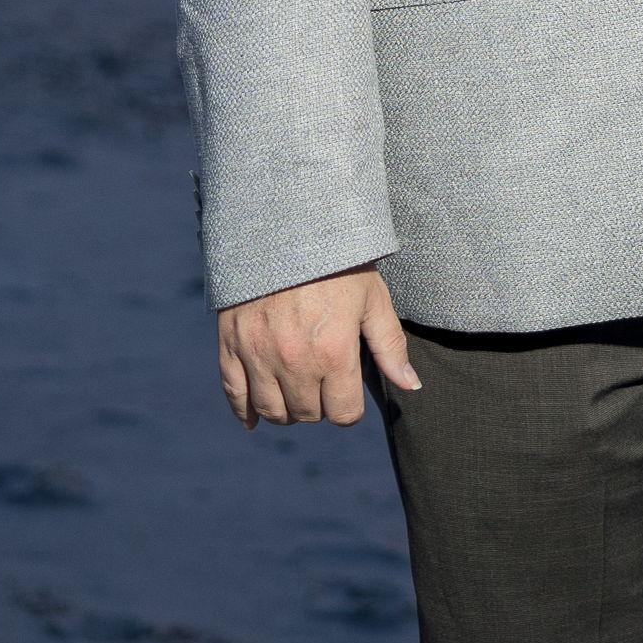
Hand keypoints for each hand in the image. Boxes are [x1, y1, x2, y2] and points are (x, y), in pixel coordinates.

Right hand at [216, 265, 420, 428]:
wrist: (285, 223)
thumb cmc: (338, 260)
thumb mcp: (372, 298)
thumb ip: (390, 346)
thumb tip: (411, 385)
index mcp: (334, 352)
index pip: (343, 413)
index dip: (349, 408)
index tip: (347, 392)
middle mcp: (295, 360)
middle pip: (308, 414)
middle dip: (320, 405)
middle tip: (323, 384)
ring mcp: (259, 354)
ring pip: (274, 410)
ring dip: (288, 410)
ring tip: (296, 394)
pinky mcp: (231, 343)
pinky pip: (234, 393)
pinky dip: (246, 411)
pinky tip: (255, 419)